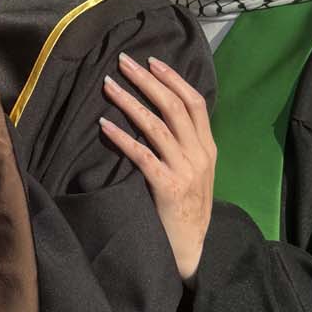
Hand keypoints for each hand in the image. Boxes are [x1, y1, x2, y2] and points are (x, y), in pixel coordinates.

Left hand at [99, 53, 215, 284]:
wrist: (190, 249)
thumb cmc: (187, 208)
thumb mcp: (196, 172)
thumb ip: (185, 144)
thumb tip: (161, 112)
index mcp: (208, 148)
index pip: (195, 103)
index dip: (173, 79)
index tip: (152, 62)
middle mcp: (199, 155)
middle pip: (174, 107)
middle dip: (147, 81)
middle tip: (123, 62)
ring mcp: (185, 171)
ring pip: (157, 126)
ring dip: (130, 102)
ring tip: (109, 85)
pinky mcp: (168, 188)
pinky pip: (142, 156)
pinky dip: (123, 138)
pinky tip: (104, 125)